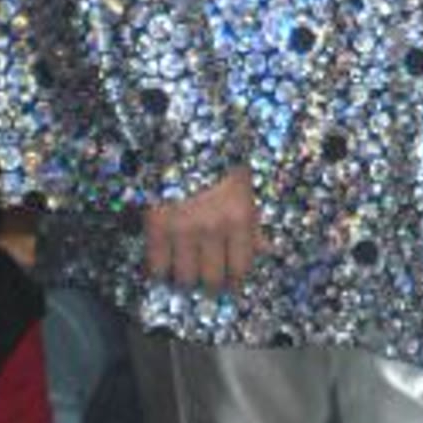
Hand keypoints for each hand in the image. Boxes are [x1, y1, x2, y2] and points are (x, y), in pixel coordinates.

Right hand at [144, 166, 264, 293]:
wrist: (181, 139)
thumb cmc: (219, 160)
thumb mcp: (244, 186)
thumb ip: (253, 221)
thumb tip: (266, 250)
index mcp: (239, 218)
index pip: (240, 268)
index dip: (234, 280)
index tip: (229, 281)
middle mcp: (213, 229)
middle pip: (212, 279)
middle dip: (210, 283)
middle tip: (206, 279)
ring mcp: (183, 230)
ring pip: (184, 277)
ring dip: (184, 278)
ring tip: (183, 271)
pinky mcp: (156, 227)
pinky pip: (156, 266)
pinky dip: (159, 270)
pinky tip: (163, 262)